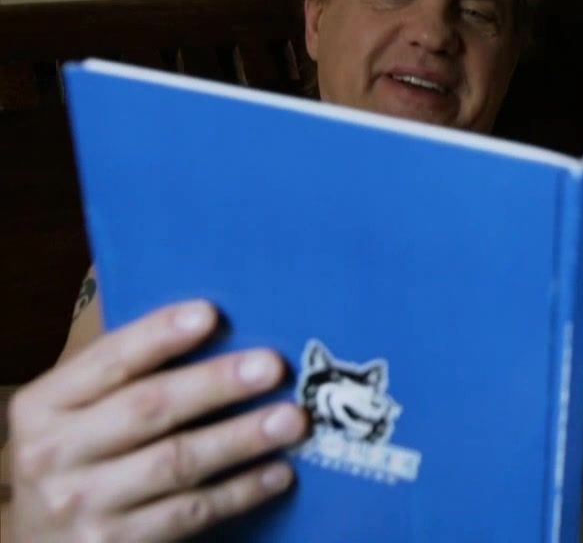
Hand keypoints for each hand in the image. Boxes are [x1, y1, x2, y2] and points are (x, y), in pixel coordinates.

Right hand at [6, 300, 308, 541]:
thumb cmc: (76, 457)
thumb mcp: (75, 413)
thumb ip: (127, 375)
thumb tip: (215, 327)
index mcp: (45, 405)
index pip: (108, 361)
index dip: (159, 335)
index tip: (210, 314)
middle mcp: (55, 454)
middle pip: (148, 409)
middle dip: (215, 384)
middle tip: (272, 366)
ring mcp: (84, 504)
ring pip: (176, 463)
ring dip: (241, 438)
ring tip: (291, 419)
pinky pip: (190, 513)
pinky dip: (240, 491)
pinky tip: (278, 473)